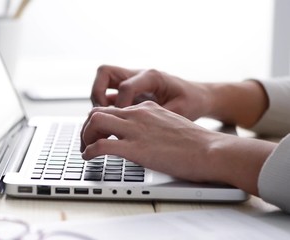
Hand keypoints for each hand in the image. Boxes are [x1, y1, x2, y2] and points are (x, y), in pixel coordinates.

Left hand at [80, 101, 219, 182]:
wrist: (212, 150)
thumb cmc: (197, 143)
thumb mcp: (171, 125)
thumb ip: (154, 126)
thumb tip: (146, 138)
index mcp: (147, 107)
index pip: (113, 108)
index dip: (100, 121)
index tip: (98, 133)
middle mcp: (138, 114)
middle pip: (98, 111)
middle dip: (87, 127)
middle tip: (86, 142)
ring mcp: (136, 130)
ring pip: (95, 122)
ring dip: (85, 136)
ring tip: (86, 149)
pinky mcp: (136, 148)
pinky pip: (101, 145)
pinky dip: (89, 151)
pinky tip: (89, 158)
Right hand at [91, 65, 210, 120]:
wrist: (199, 97)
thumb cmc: (192, 102)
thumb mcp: (180, 111)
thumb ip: (159, 116)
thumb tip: (139, 127)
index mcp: (151, 76)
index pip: (125, 86)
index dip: (121, 106)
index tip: (123, 123)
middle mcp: (138, 75)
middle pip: (104, 72)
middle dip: (98, 94)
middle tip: (102, 115)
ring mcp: (131, 82)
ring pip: (102, 82)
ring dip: (98, 101)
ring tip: (105, 121)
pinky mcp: (129, 92)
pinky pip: (109, 95)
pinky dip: (105, 109)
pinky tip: (111, 125)